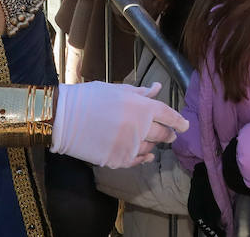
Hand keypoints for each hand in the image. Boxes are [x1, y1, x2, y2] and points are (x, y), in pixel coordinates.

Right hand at [52, 80, 187, 167]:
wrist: (64, 118)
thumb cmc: (90, 98)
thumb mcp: (118, 90)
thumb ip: (140, 93)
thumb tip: (157, 88)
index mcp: (141, 106)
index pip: (168, 115)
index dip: (179, 121)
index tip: (185, 125)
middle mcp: (140, 127)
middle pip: (163, 133)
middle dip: (169, 134)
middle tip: (171, 134)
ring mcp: (129, 145)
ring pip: (150, 147)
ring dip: (154, 144)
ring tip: (151, 141)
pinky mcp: (118, 160)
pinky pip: (137, 161)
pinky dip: (144, 157)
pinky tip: (146, 155)